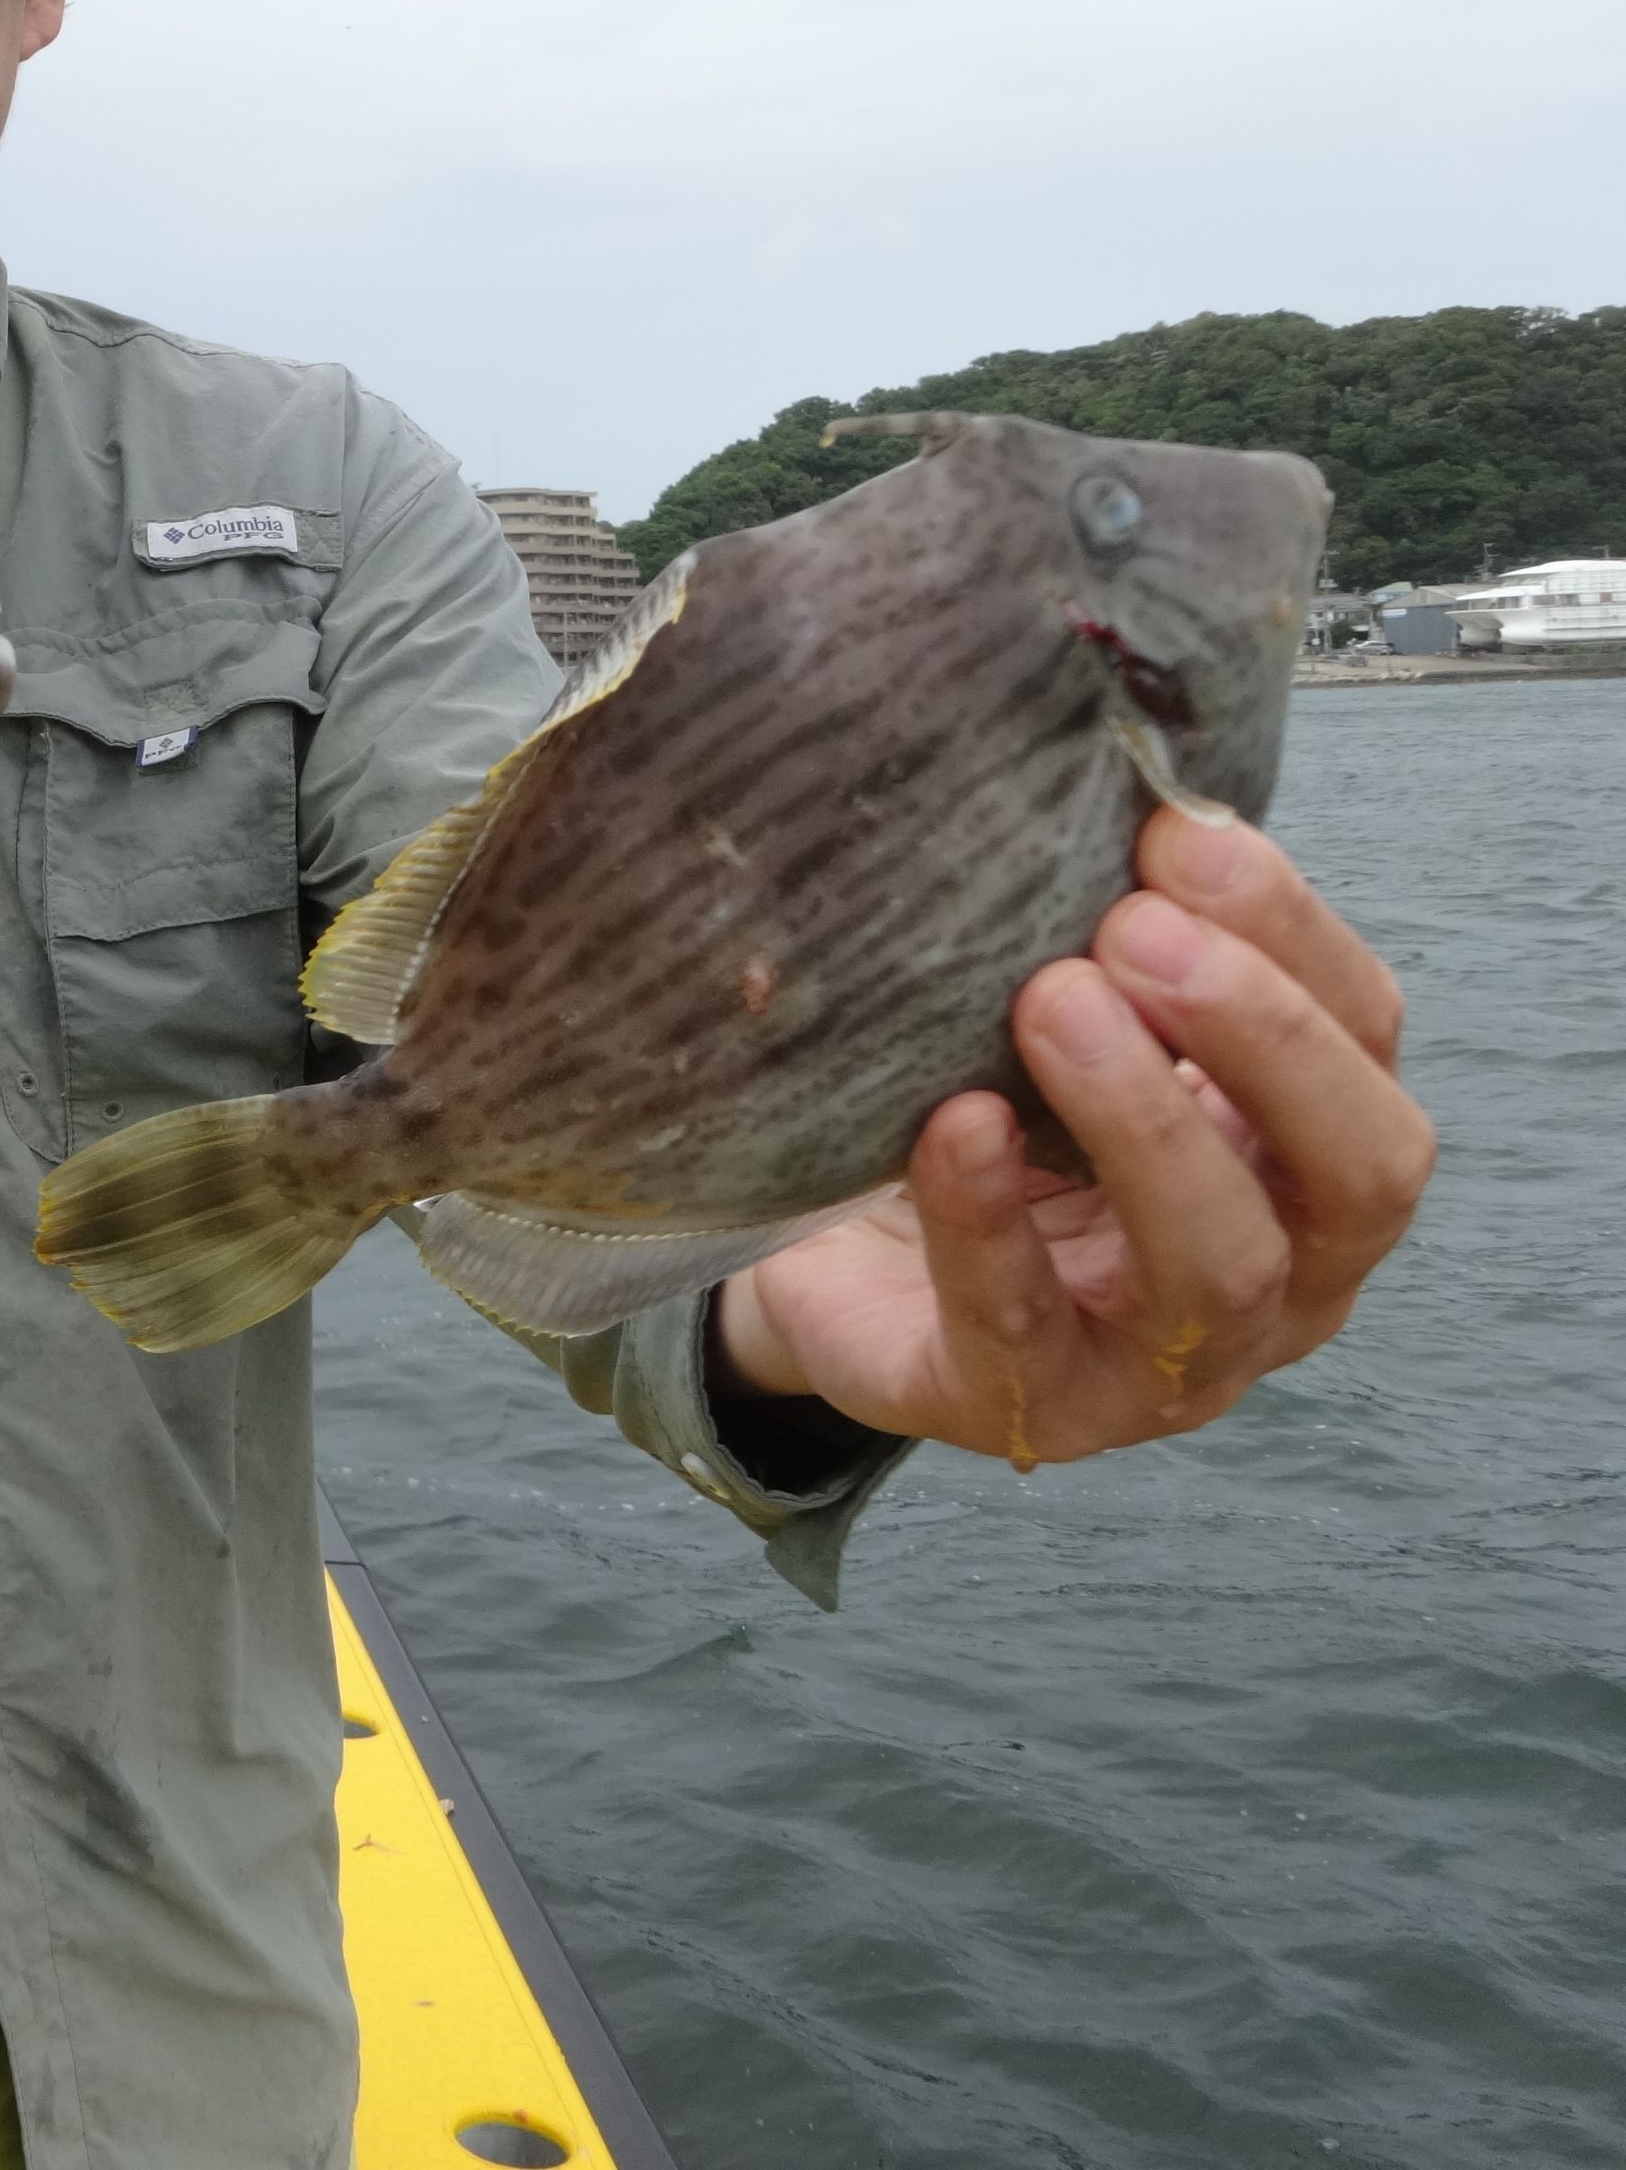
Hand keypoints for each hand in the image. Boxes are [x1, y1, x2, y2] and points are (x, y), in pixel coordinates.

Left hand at [715, 809, 1431, 1468]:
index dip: (1291, 931)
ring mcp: (1166, 1361)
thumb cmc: (990, 1125)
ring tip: (1051, 1004)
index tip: (1176, 833)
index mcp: (1304, 1152)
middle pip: (1356, 1164)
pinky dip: (990, 1220)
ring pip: (1218, 1263)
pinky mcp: (1028, 1408)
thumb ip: (1110, 940)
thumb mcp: (1069, 1024)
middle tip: (1131, 930)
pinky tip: (954, 1127)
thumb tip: (1112, 794)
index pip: (1366, 1034)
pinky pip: (1023, 1323)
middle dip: (1260, 1035)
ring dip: (1146, 1124)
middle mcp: (1279, 1269)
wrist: (837, 1265)